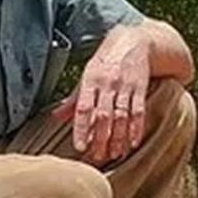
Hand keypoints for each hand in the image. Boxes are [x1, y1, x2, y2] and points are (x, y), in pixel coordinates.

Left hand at [53, 26, 149, 166]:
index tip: (80, 147)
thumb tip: (56, 117)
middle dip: (100, 138)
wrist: (135, 40)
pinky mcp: (141, 87)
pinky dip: (136, 128)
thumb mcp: (87, 74)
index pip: (83, 108)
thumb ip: (74, 98)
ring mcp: (125, 85)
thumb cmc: (107, 61)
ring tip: (114, 154)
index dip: (81, 128)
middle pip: (103, 115)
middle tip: (98, 157)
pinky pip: (139, 111)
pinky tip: (133, 142)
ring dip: (118, 137)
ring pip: (121, 116)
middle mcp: (107, 83)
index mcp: (90, 80)